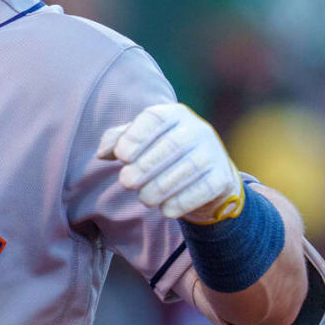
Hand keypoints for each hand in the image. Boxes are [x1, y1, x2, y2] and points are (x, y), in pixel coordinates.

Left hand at [97, 102, 244, 222]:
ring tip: (144, 199)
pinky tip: (166, 210)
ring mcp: (213, 152)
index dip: (136, 136)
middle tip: (126, 182)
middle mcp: (197, 128)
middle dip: (145, 166)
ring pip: (188, 168)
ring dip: (161, 187)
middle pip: (171, 145)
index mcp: (173, 114)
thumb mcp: (139, 141)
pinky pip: (204, 189)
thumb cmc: (160, 152)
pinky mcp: (223, 177)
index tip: (121, 157)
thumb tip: (102, 154)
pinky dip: (182, 201)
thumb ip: (116, 141)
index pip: (155, 118)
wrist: (205, 174)